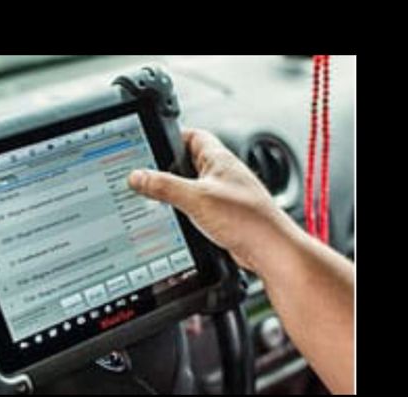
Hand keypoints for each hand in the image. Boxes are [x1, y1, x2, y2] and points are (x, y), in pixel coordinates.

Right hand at [127, 128, 294, 270]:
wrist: (269, 250)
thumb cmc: (247, 219)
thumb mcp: (197, 198)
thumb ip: (165, 186)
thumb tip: (138, 176)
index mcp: (219, 159)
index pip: (192, 136)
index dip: (171, 136)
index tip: (151, 142)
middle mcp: (223, 174)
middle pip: (189, 162)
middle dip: (168, 169)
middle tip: (148, 176)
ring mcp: (224, 195)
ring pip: (193, 187)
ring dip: (177, 193)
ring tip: (159, 199)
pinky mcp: (224, 216)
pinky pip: (199, 207)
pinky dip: (186, 212)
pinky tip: (178, 220)